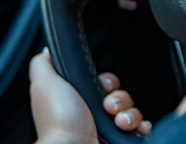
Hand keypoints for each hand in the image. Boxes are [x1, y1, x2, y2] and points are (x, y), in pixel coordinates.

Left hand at [30, 49, 150, 143]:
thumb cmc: (57, 122)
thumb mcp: (44, 84)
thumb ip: (45, 64)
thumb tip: (49, 51)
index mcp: (79, 102)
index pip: (105, 84)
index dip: (108, 82)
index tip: (104, 86)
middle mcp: (94, 116)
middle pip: (121, 95)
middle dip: (120, 97)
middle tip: (107, 106)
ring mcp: (108, 130)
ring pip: (132, 110)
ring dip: (129, 112)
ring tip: (118, 121)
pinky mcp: (122, 140)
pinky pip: (141, 127)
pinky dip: (140, 125)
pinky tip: (130, 127)